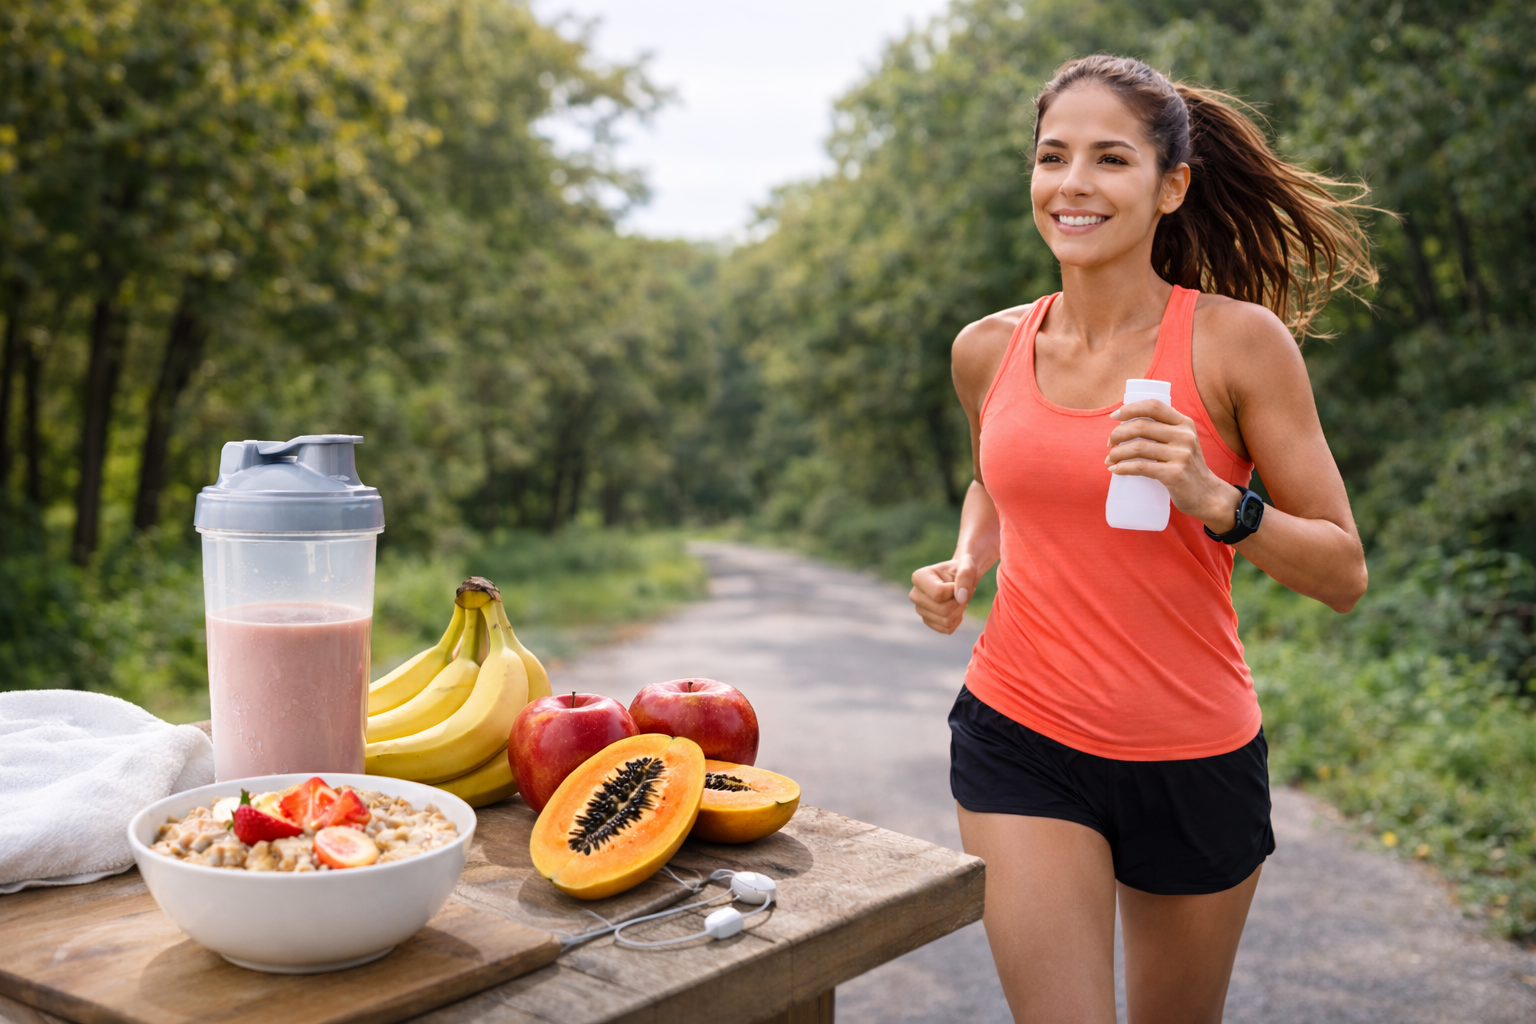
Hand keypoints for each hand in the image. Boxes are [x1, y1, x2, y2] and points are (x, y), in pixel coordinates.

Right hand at [910, 556, 977, 634]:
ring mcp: (920, 609)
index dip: (955, 591)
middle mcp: (915, 595)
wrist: (961, 577)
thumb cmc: (963, 568)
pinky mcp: (928, 621)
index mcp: (919, 577)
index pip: (938, 594)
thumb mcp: (968, 567)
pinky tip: (956, 609)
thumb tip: (961, 598)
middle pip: (942, 609)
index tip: (957, 583)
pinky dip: (956, 621)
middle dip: (959, 602)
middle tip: (962, 592)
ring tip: (959, 599)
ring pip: (945, 621)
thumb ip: (965, 577)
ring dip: (959, 611)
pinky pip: (947, 629)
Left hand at [1106, 400, 1240, 532]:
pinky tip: (1114, 469)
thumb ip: (1165, 430)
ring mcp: (1181, 455)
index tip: (1114, 417)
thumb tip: (1127, 422)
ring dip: (1117, 452)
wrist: (1207, 494)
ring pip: (1138, 447)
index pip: (1154, 406)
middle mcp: (1184, 436)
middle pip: (1141, 426)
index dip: (1130, 408)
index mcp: (1184, 423)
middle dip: (1118, 434)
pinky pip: (1141, 467)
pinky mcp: (1174, 474)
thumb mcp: (1183, 441)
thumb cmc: (1187, 466)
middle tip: (1109, 444)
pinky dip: (1123, 468)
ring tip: (1109, 458)